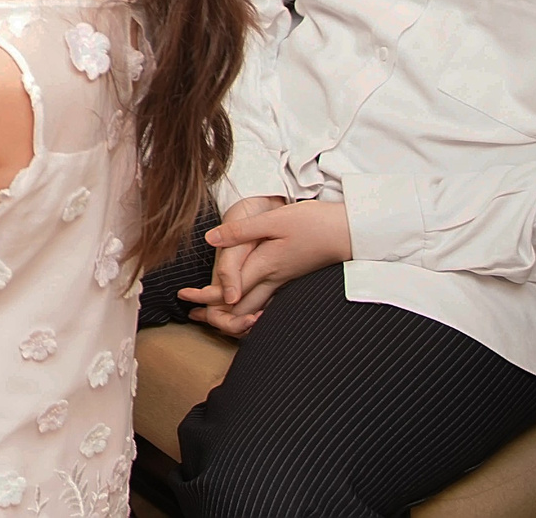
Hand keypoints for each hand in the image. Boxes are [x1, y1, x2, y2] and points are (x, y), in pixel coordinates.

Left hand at [182, 195, 347, 336]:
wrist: (350, 232)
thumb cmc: (314, 223)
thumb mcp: (274, 220)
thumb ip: (241, 231)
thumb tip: (210, 239)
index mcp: (264, 265)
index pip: (229, 290)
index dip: (206, 296)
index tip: (184, 297)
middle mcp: (273, 278)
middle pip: (240, 306)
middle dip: (216, 314)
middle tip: (193, 315)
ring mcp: (285, 281)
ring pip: (255, 307)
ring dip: (232, 313)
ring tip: (212, 315)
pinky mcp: (293, 278)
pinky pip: (268, 301)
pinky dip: (252, 308)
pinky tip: (247, 308)